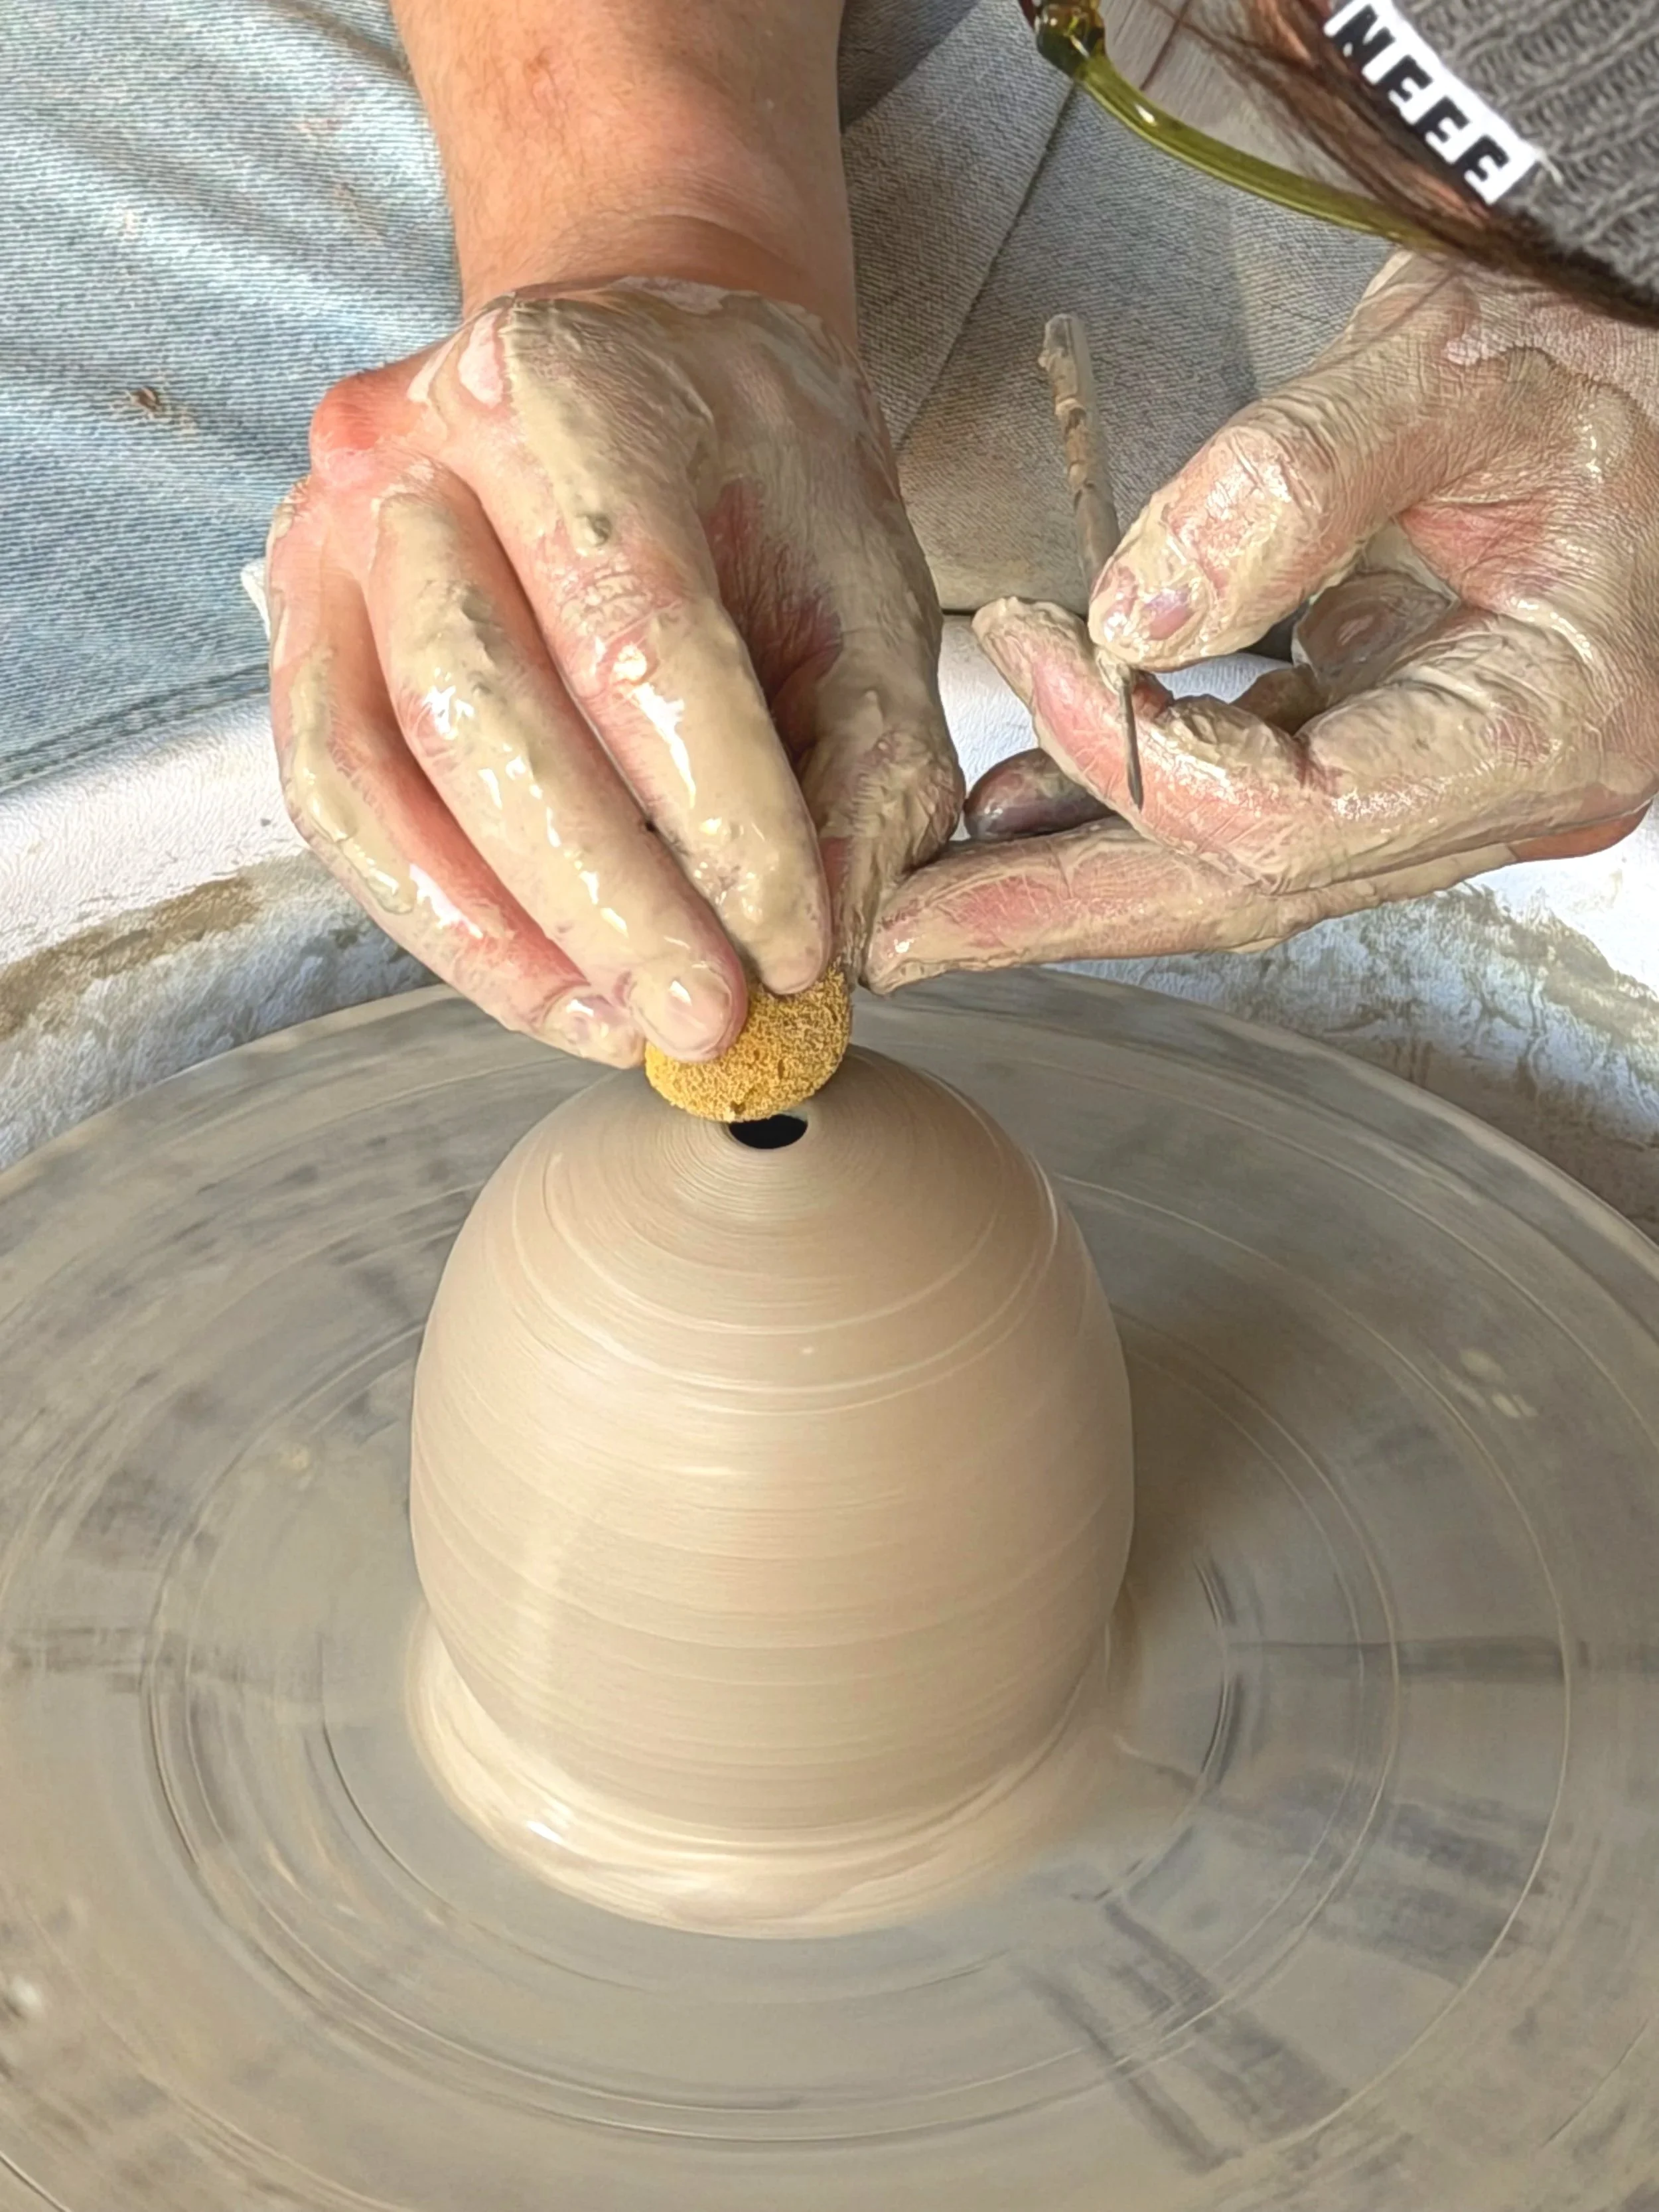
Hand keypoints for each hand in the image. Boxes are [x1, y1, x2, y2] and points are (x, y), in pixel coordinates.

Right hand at [266, 281, 957, 1064]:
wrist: (642, 375)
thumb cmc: (763, 482)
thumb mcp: (870, 591)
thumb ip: (873, 765)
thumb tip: (828, 953)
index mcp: (574, 389)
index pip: (638, 633)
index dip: (721, 816)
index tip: (799, 951)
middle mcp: (413, 449)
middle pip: (484, 711)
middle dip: (608, 900)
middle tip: (714, 1024)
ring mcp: (326, 540)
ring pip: (377, 776)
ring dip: (506, 940)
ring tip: (630, 1031)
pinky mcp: (297, 629)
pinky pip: (339, 807)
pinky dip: (441, 922)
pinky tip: (552, 991)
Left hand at [867, 255, 1658, 986]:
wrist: (1641, 377)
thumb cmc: (1587, 360)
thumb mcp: (1453, 369)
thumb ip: (1293, 477)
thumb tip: (1134, 609)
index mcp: (1542, 727)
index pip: (1290, 815)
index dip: (1135, 754)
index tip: (1032, 646)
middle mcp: (1500, 799)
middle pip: (1245, 892)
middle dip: (1058, 911)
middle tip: (900, 932)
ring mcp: (1450, 795)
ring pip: (1235, 874)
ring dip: (1077, 879)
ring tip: (935, 887)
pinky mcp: (1398, 762)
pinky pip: (1247, 815)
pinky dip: (1134, 807)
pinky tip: (1031, 803)